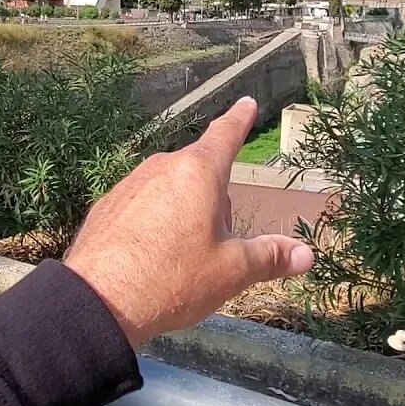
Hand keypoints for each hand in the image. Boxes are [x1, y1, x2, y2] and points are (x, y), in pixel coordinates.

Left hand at [65, 97, 314, 346]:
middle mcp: (162, 167)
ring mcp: (130, 184)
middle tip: (213, 248)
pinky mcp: (107, 205)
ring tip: (179, 259)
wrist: (98, 302)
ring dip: (183, 212)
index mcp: (198, 172)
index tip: (246, 103)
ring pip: (170, 189)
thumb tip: (306, 255)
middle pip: (200, 173)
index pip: (225, 134)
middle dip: (213, 201)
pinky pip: (142, 205)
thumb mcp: (231, 271)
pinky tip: (150, 258)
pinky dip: (153, 223)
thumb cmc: (173, 279)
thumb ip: (269, 258)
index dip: (239, 119)